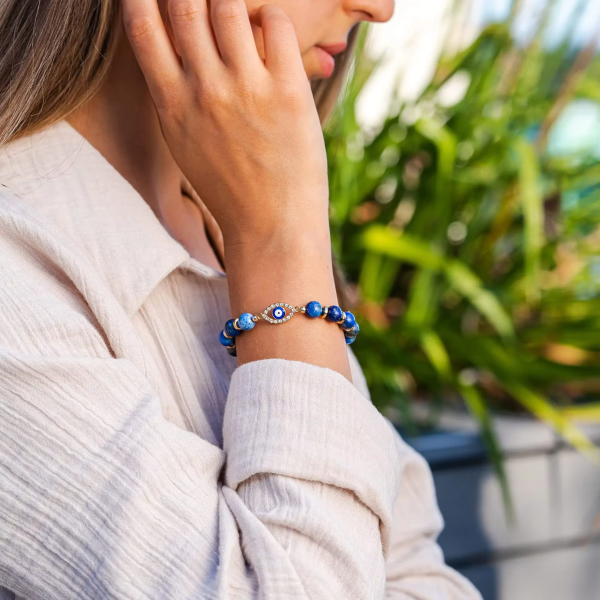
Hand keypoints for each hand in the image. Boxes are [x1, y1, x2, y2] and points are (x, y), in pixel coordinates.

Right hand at [122, 0, 329, 247]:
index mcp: (172, 105)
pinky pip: (277, 25)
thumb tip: (174, 52)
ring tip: (242, 18)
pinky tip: (272, 33)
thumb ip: (175, 96)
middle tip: (204, 3)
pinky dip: (272, 17)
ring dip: (233, 1)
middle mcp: (204, 92)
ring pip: (229, 4)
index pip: (141, 26)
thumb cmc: (230, 189)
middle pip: (184, 3)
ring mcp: (246, 91)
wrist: (272, 228)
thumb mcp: (186, 145)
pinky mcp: (288, 93)